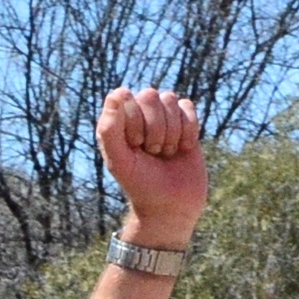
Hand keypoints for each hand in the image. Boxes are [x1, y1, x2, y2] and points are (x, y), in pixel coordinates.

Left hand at [97, 87, 206, 244]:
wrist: (171, 205)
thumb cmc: (141, 184)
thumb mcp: (119, 161)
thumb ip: (110, 130)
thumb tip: (116, 93)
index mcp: (117, 120)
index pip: (125, 97)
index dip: (134, 122)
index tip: (135, 147)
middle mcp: (139, 113)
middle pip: (150, 95)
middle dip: (155, 128)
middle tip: (152, 152)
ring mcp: (163, 116)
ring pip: (170, 99)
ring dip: (171, 131)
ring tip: (166, 152)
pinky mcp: (185, 122)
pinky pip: (188, 107)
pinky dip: (188, 130)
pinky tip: (182, 148)